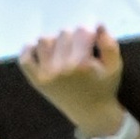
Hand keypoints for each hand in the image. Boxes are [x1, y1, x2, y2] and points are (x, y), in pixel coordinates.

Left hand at [19, 21, 127, 138]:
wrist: (90, 113)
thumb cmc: (104, 88)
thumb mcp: (115, 66)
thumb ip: (109, 44)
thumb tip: (97, 25)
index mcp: (81, 64)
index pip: (82, 31)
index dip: (89, 30)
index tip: (91, 36)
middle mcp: (61, 67)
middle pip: (64, 34)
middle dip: (74, 37)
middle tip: (79, 48)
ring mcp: (46, 74)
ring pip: (44, 40)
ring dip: (55, 41)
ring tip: (63, 50)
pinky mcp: (36, 80)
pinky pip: (25, 59)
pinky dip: (29, 50)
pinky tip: (38, 49)